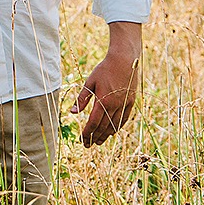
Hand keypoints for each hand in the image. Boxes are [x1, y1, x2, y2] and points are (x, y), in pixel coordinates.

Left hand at [70, 22, 141, 145]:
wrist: (124, 60)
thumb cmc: (104, 69)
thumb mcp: (90, 82)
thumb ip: (82, 99)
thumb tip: (72, 113)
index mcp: (103, 101)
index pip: (93, 123)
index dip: (88, 133)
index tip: (82, 140)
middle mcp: (115, 105)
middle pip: (104, 127)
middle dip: (95, 137)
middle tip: (89, 145)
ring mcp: (124, 104)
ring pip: (114, 125)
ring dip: (106, 135)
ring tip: (99, 141)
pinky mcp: (131, 102)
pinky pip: (124, 119)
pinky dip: (117, 127)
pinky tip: (112, 132)